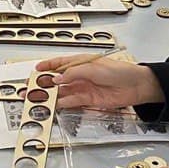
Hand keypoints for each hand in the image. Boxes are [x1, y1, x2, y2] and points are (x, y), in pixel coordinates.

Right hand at [36, 57, 163, 110]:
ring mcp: (84, 88)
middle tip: (32, 88)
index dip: (47, 66)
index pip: (60, 63)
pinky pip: (72, 101)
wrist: (136, 86)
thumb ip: (73, 73)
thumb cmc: (120, 71)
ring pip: (63, 91)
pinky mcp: (89, 100)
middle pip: (58, 79)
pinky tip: (54, 104)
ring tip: (39, 99)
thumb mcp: (93, 68)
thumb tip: (57, 78)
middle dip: (44, 83)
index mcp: (81, 62)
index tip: (36, 70)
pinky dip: (62, 103)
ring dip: (51, 95)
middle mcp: (80, 75)